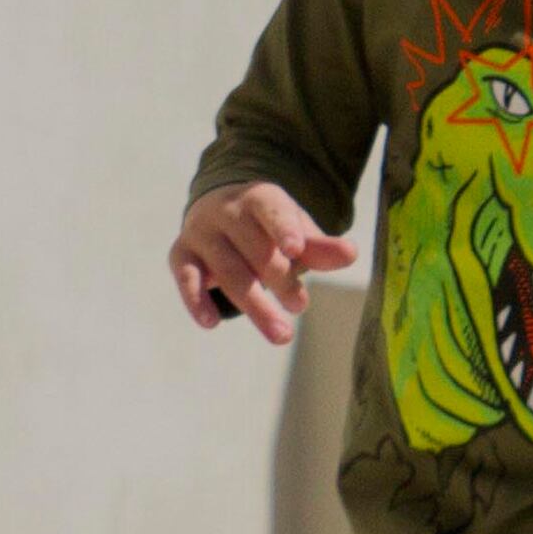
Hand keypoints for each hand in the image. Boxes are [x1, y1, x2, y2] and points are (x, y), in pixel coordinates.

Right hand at [170, 183, 358, 342]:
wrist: (219, 212)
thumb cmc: (267, 228)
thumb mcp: (296, 233)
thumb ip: (320, 248)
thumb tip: (351, 254)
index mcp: (259, 198)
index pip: (272, 211)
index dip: (284, 229)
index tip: (296, 250)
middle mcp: (226, 211)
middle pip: (255, 250)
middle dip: (280, 280)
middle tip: (301, 306)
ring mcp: (201, 233)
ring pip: (228, 271)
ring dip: (254, 305)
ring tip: (282, 335)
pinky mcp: (181, 255)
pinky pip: (186, 278)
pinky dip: (196, 300)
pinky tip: (211, 323)